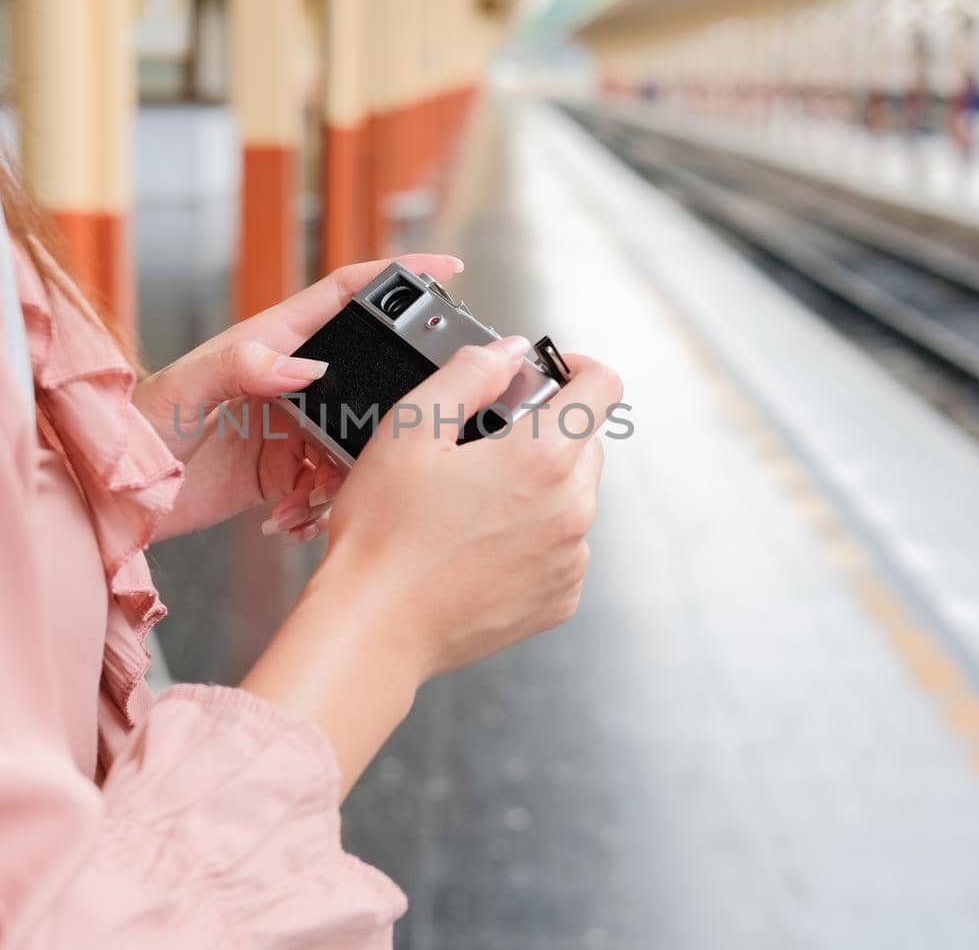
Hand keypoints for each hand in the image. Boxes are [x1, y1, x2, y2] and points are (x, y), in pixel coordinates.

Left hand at [133, 254, 464, 541]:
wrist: (113, 492)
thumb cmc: (135, 424)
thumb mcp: (188, 388)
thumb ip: (244, 367)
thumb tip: (307, 364)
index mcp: (271, 341)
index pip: (345, 294)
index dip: (396, 274)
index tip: (446, 266)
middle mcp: (289, 379)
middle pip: (367, 374)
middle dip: (392, 403)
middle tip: (399, 434)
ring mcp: (291, 425)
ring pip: (355, 439)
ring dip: (348, 474)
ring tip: (308, 500)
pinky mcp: (284, 471)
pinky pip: (328, 484)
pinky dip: (320, 505)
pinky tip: (290, 519)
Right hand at [241, 338, 623, 793]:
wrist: (374, 627)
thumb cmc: (383, 535)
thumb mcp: (409, 430)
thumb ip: (470, 375)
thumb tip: (511, 351)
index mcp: (542, 459)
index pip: (603, 387)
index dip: (575, 366)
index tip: (546, 375)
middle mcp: (572, 510)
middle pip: (587, 441)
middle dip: (545, 429)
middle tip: (483, 444)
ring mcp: (570, 559)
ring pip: (575, 495)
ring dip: (539, 485)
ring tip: (472, 502)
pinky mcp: (560, 598)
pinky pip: (563, 546)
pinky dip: (534, 535)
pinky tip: (479, 543)